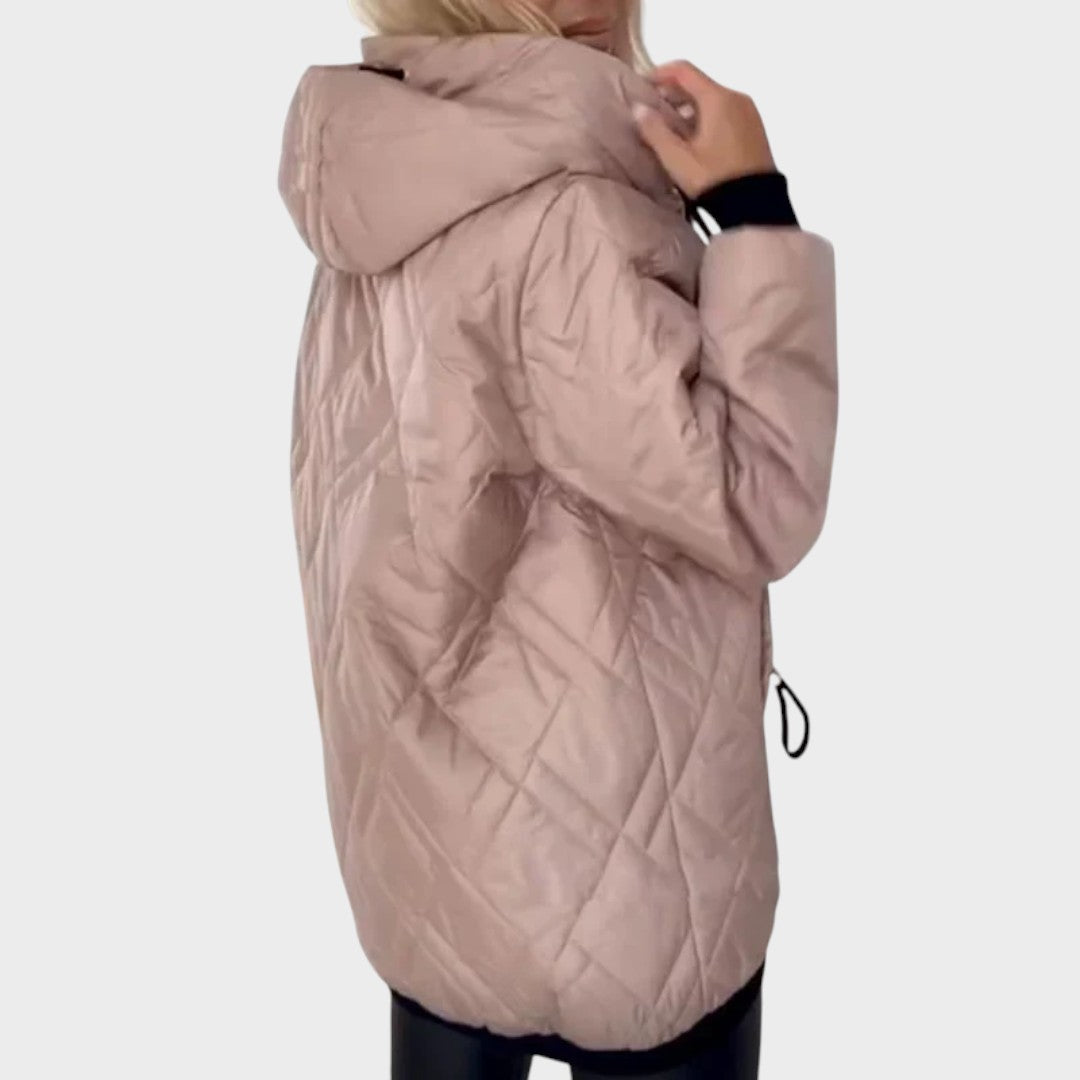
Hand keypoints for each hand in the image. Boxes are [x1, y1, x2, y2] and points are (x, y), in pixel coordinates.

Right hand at [632, 60, 776, 199]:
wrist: (755, 206)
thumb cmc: (714, 179)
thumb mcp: (678, 159)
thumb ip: (655, 131)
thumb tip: (638, 109)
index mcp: (717, 98)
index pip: (684, 71)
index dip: (659, 74)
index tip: (642, 86)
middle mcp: (736, 97)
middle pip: (699, 85)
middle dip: (674, 95)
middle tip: (653, 113)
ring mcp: (749, 112)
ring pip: (713, 100)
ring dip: (690, 109)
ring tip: (672, 132)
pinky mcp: (756, 129)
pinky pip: (726, 113)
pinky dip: (707, 118)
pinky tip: (695, 141)